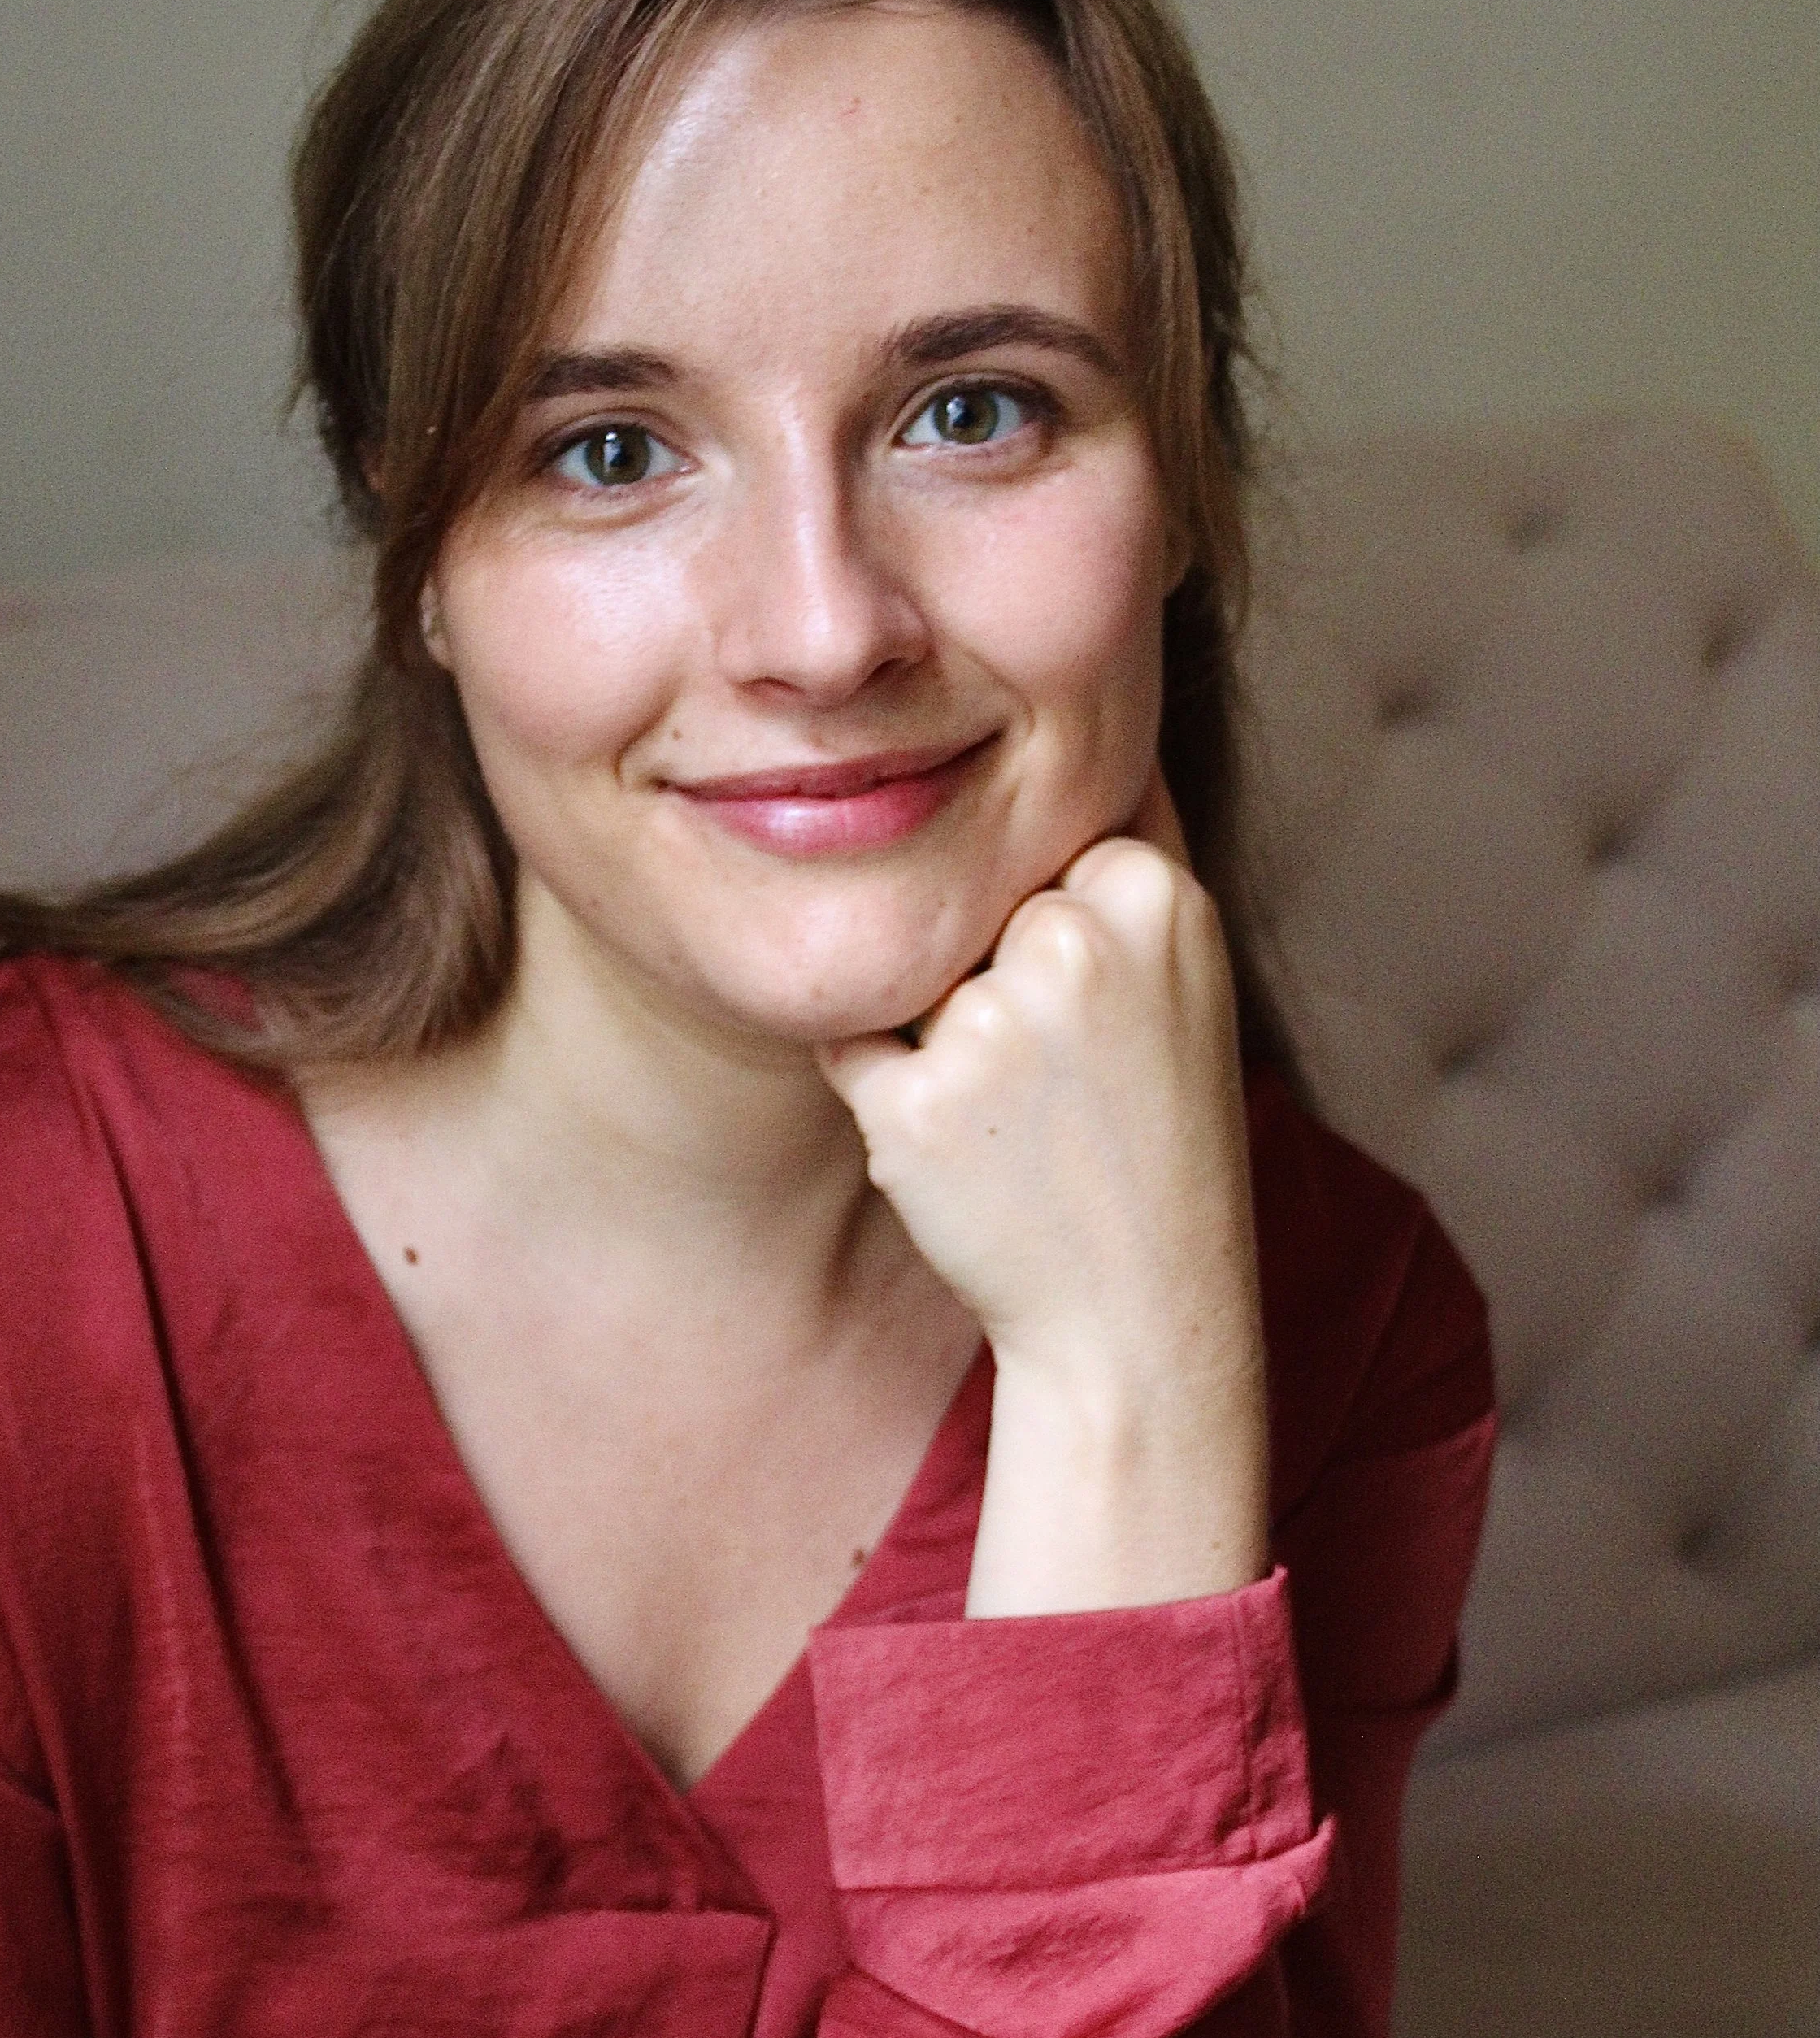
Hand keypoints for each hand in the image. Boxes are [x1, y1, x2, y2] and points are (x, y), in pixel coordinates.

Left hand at [817, 770, 1267, 1613]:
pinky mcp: (917, 1106)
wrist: (1145, 1309)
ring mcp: (993, 1025)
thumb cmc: (1155, 1131)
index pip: (1033, 846)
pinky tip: (971, 1151)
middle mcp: (1077, 941)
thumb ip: (1125, 842)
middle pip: (965, 907)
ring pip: (907, 975)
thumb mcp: (1181, 965)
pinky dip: (888, 1093)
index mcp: (1151, 890)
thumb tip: (1077, 728)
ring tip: (1026, 1120)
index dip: (1050, 932)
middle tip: (1071, 1085)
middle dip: (989, 981)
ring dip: (935, 1035)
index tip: (1107, 1018)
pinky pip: (856, 1050)